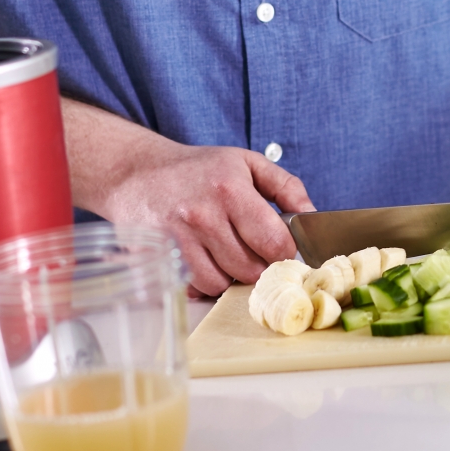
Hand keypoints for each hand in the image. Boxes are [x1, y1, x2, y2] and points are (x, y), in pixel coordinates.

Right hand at [98, 140, 312, 296]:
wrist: (137, 172)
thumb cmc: (197, 169)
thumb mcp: (246, 163)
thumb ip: (286, 187)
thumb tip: (312, 215)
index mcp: (230, 188)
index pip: (275, 242)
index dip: (284, 250)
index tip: (280, 246)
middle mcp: (204, 214)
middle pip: (251, 269)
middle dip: (259, 264)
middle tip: (252, 249)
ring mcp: (179, 238)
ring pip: (224, 283)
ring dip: (232, 275)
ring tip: (226, 252)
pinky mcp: (162, 256)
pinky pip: (198, 287)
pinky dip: (208, 280)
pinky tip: (206, 259)